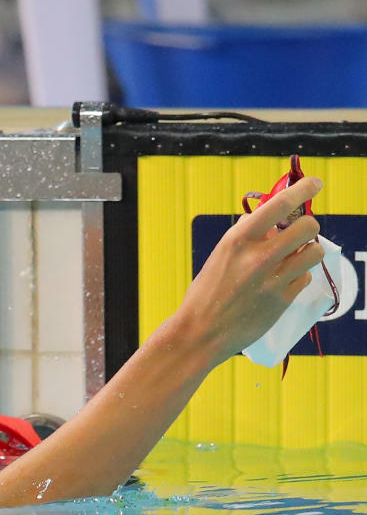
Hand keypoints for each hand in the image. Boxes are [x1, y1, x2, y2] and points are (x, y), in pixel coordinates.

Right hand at [176, 176, 324, 366]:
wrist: (200, 331)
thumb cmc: (206, 292)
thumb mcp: (221, 256)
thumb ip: (246, 238)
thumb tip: (271, 221)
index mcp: (238, 240)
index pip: (279, 204)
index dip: (303, 189)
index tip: (314, 183)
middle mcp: (258, 256)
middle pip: (308, 226)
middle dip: (308, 226)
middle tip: (298, 233)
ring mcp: (273, 279)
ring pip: (314, 251)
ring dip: (308, 251)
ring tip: (293, 259)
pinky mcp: (283, 300)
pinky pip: (305, 277)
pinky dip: (298, 277)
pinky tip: (281, 283)